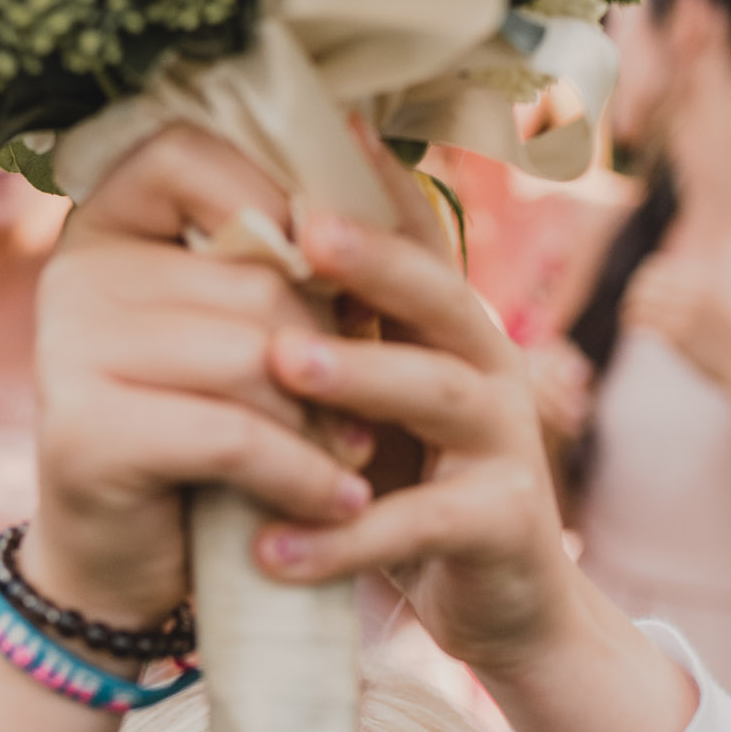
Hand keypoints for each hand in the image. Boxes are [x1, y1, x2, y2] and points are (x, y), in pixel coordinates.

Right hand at [24, 128, 374, 627]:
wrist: (130, 563)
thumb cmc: (207, 432)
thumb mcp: (241, 333)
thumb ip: (278, 262)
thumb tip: (379, 186)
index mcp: (107, 225)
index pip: (190, 154)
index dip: (277, 200)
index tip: (332, 273)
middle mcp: (75, 273)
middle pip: (253, 277)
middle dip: (329, 347)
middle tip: (361, 403)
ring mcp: (67, 349)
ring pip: (254, 357)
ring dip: (323, 418)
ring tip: (349, 453)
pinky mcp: (84, 432)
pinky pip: (235, 434)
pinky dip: (303, 473)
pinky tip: (336, 499)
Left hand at [254, 210, 581, 682]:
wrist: (505, 604)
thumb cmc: (414, 486)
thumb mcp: (376, 405)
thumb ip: (329, 338)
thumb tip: (225, 259)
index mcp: (451, 329)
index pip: (417, 241)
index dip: (378, 189)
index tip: (329, 126)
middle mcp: (490, 367)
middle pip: (438, 297)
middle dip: (373, 262)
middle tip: (304, 234)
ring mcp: (503, 443)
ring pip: (438, 394)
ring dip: (362, 375)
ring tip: (284, 366)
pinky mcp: (501, 524)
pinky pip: (416, 525)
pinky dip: (342, 538)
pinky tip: (271, 547)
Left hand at [628, 258, 730, 390]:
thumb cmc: (725, 335)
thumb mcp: (713, 300)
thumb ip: (689, 287)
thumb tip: (658, 276)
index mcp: (701, 279)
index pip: (656, 266)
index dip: (642, 278)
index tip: (638, 291)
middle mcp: (693, 291)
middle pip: (644, 281)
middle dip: (633, 292)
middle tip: (628, 305)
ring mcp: (685, 312)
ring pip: (640, 299)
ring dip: (628, 308)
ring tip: (627, 317)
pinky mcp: (677, 334)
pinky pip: (642, 319)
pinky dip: (630, 321)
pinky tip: (630, 328)